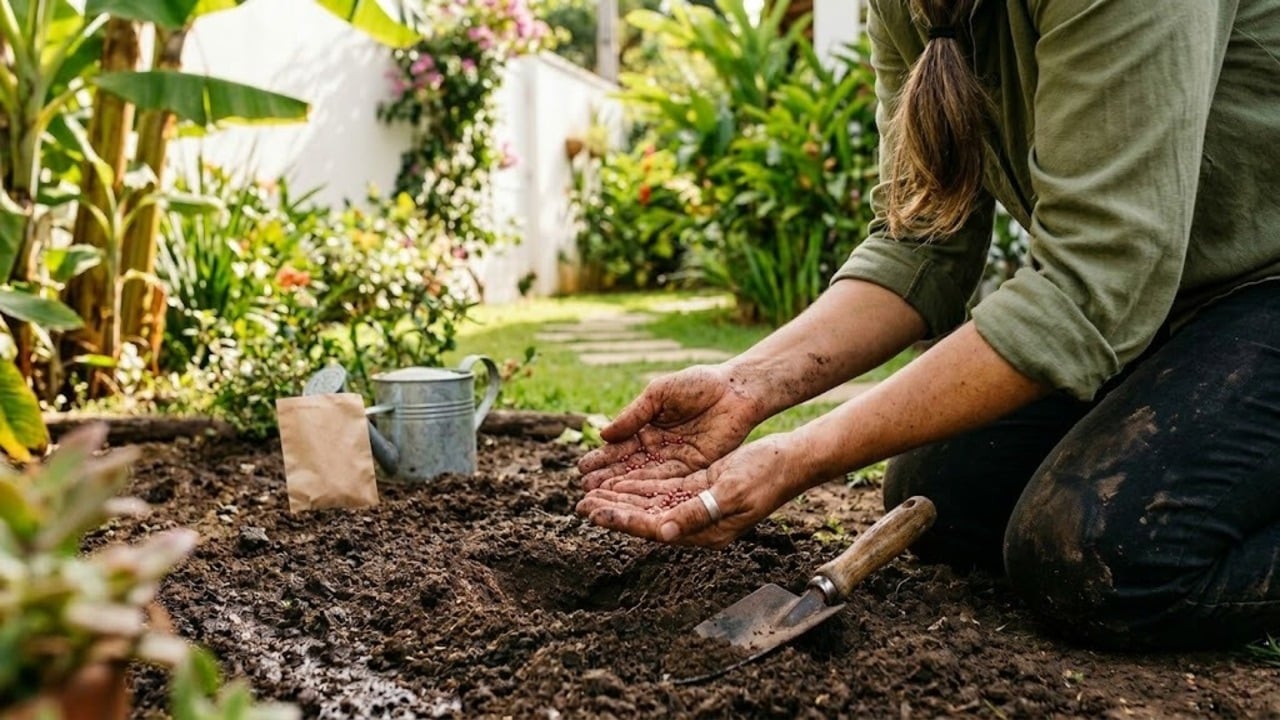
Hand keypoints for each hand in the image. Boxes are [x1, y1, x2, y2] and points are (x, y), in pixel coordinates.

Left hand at [576, 435, 805, 547]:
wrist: (790, 459)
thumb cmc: (766, 475)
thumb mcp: (731, 492)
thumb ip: (697, 512)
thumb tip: (664, 531)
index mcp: (706, 531)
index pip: (654, 529)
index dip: (623, 521)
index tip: (595, 513)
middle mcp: (699, 524)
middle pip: (647, 519)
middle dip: (614, 512)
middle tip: (580, 506)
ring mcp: (700, 507)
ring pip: (652, 505)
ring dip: (623, 500)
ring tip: (592, 495)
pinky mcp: (701, 489)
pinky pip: (665, 491)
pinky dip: (642, 487)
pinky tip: (621, 482)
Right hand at [577, 365, 760, 489]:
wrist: (736, 390)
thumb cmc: (698, 384)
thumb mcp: (660, 393)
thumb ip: (634, 414)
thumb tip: (603, 434)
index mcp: (646, 425)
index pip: (619, 446)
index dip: (601, 458)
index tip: (581, 470)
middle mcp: (657, 446)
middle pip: (627, 467)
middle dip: (606, 480)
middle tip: (583, 493)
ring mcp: (674, 459)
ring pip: (644, 478)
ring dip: (623, 491)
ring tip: (601, 501)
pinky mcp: (693, 468)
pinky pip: (668, 482)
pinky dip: (649, 491)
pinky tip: (632, 500)